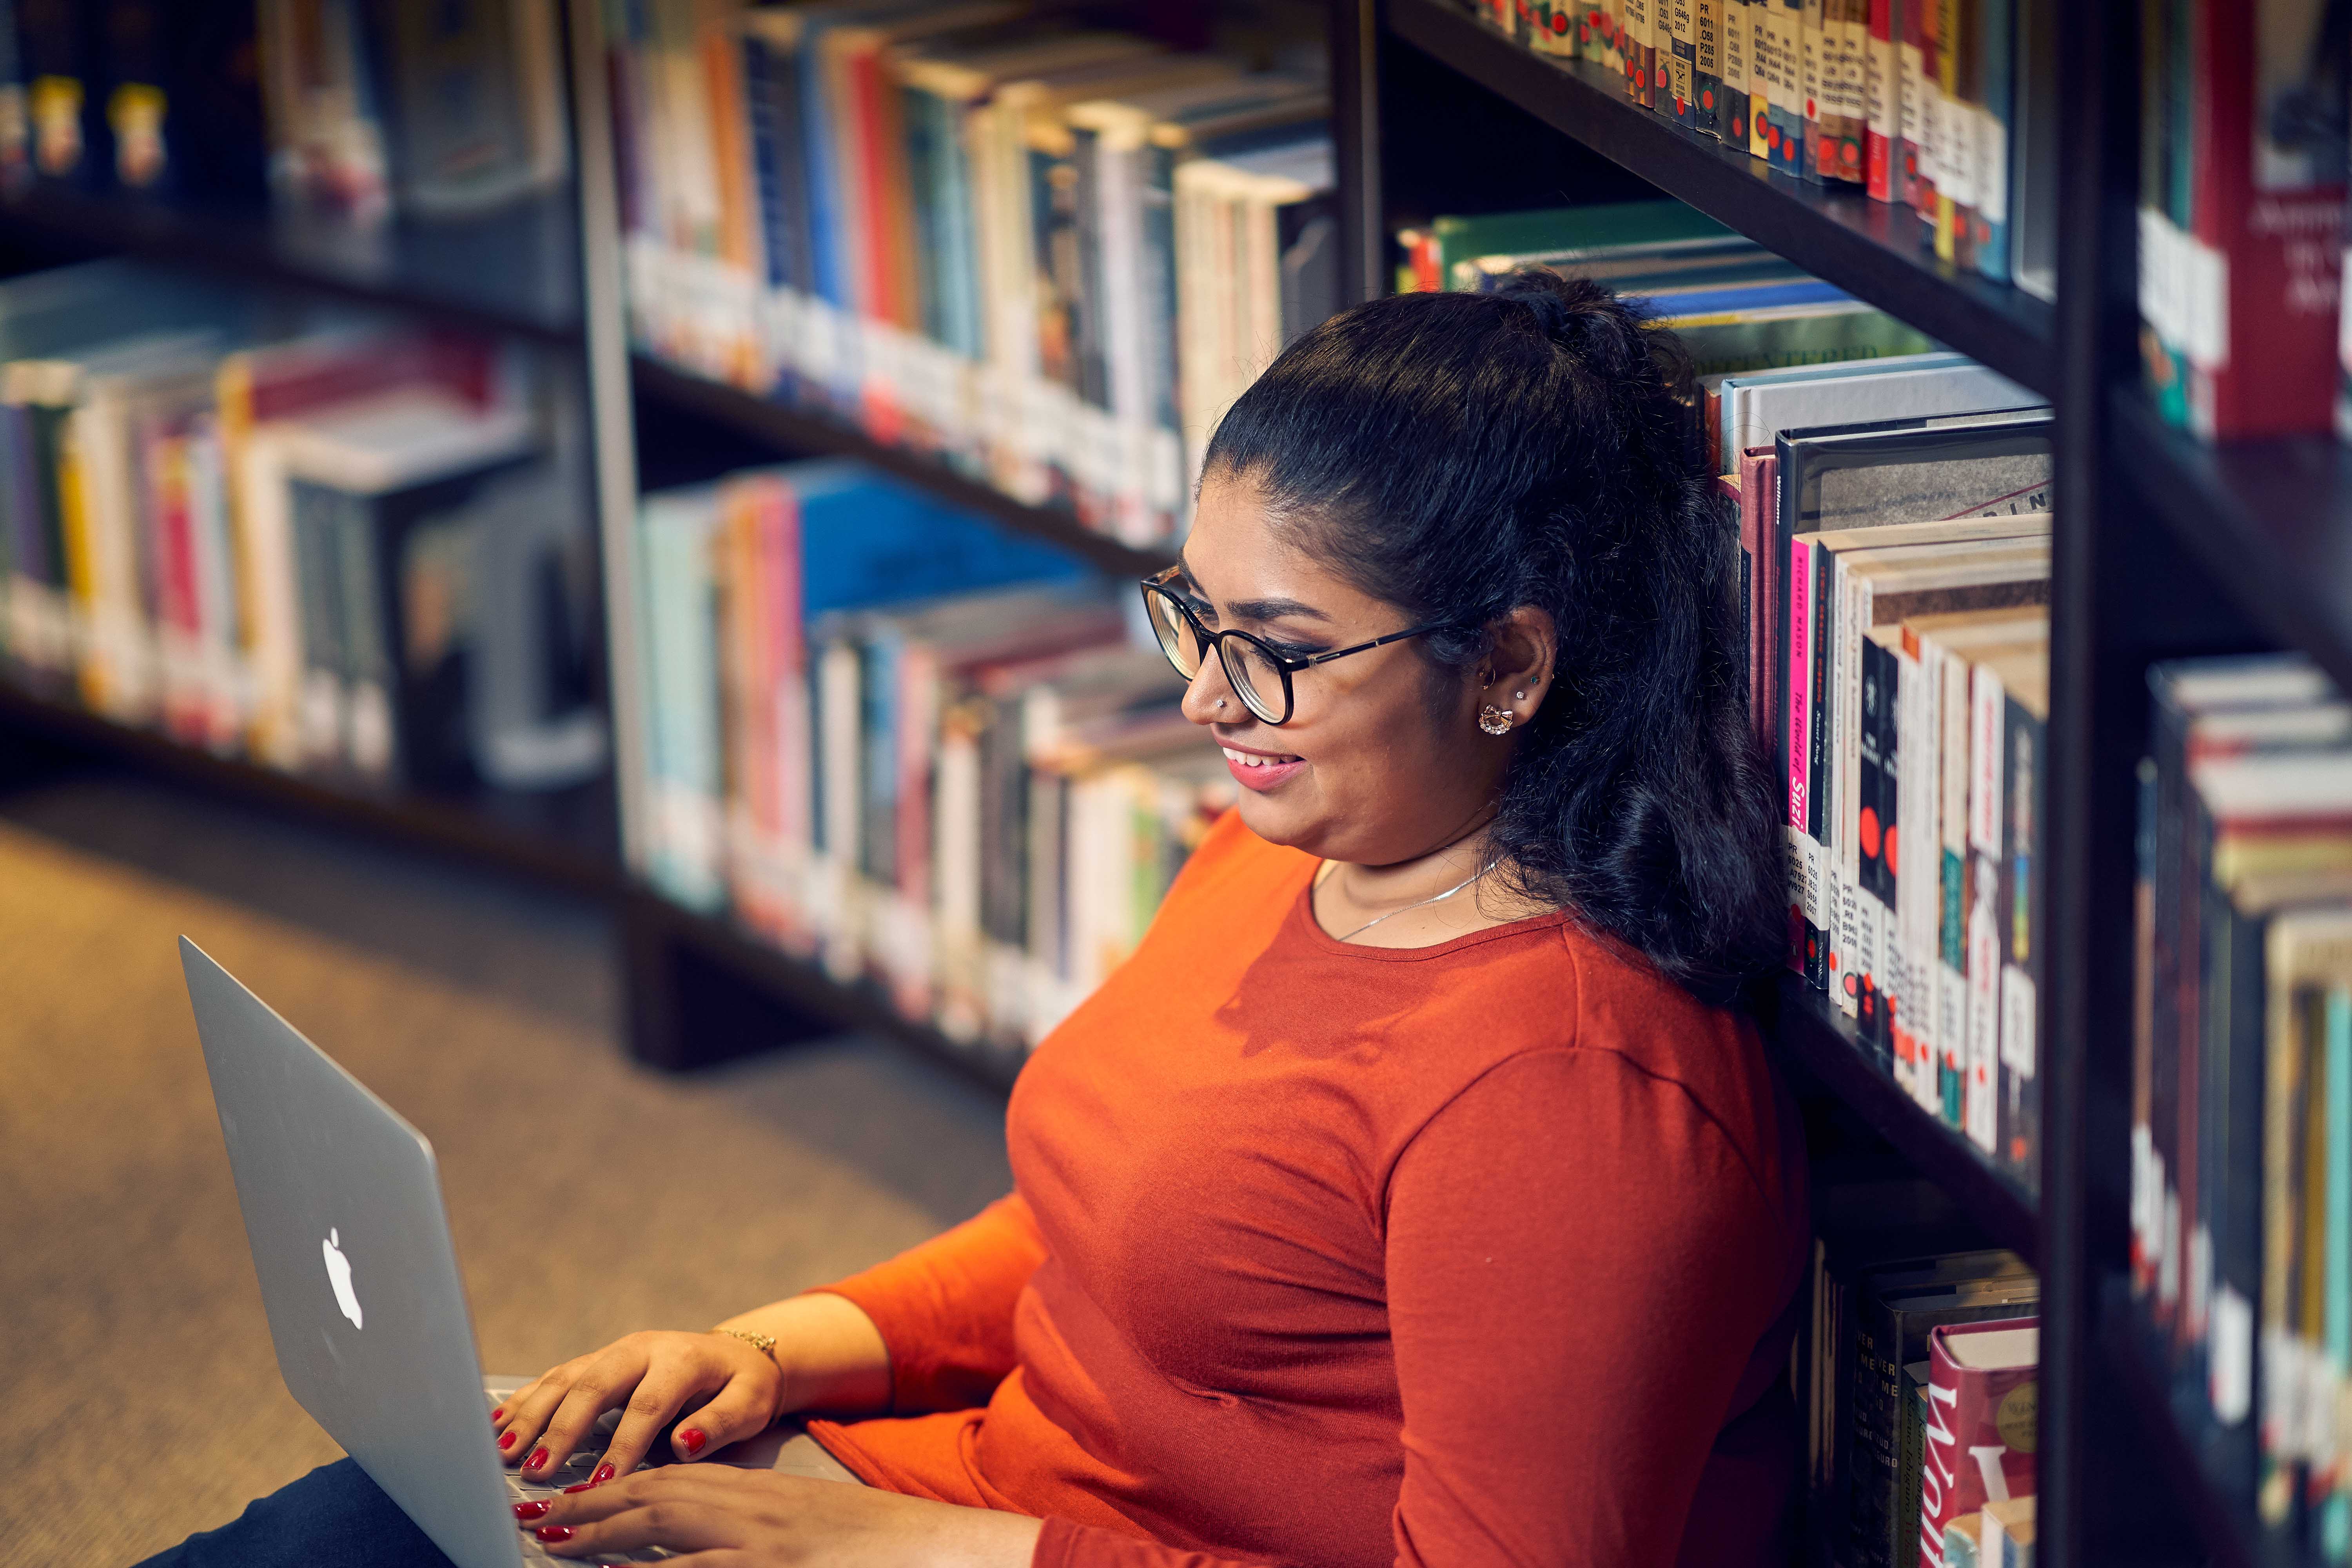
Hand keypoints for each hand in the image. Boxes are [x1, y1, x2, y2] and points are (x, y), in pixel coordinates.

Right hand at [491, 1330, 781, 1483]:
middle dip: (562, 1429)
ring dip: (532, 1415)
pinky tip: (499, 1423)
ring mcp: (614, 1353)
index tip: (603, 1483)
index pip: (648, 1404)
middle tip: (537, 1470)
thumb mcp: (750, 1402)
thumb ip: (721, 1422)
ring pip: (565, 1379)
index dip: (624, 1444)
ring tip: (505, 1450)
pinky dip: (525, 1401)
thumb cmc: (742, 1386)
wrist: (736, 1355)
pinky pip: (554, 1378)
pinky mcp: (596, 1361)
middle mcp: (641, 1349)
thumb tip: (686, 1443)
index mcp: (681, 1359)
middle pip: (594, 1385)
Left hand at [521, 1465, 1045, 1566]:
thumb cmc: (882, 1554)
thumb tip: (694, 1553)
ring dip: (607, 1533)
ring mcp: (768, 1541)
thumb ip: (752, 1539)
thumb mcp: (808, 1537)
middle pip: (661, 1495)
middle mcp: (762, 1510)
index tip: (572, 1503)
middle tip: (539, 1518)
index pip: (678, 1481)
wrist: (951, 1551)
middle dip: (595, 1507)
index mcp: (769, 1497)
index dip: (619, 1490)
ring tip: (555, 1541)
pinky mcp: (777, 1565)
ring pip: (670, 1525)